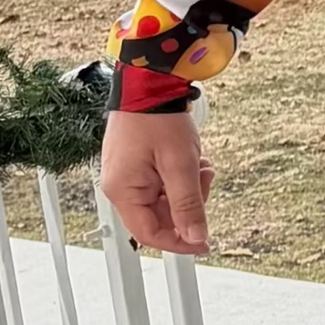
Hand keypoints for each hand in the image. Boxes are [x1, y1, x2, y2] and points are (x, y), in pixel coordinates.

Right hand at [102, 109, 214, 256]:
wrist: (147, 82)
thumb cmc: (158, 118)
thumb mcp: (180, 164)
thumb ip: (188, 204)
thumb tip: (195, 237)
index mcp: (123, 191)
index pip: (150, 234)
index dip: (179, 242)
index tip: (204, 241)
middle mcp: (119, 186)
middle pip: (158, 216)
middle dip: (188, 203)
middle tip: (205, 178)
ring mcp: (125, 174)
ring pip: (163, 198)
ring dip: (187, 187)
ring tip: (199, 162)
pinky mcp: (134, 163)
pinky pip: (160, 182)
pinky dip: (179, 175)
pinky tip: (191, 157)